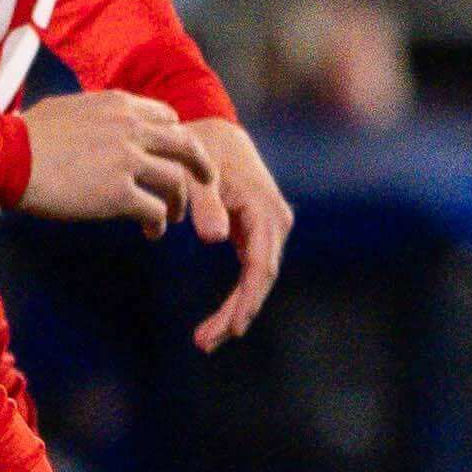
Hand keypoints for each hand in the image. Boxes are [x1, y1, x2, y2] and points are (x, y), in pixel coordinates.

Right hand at [15, 88, 215, 233]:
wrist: (6, 156)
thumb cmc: (25, 134)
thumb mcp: (69, 107)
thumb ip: (95, 114)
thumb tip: (97, 121)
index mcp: (120, 104)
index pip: (167, 117)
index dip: (175, 138)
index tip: (172, 155)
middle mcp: (132, 128)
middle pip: (186, 145)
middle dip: (201, 166)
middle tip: (205, 182)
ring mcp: (128, 161)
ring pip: (177, 181)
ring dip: (180, 201)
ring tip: (172, 217)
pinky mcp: (119, 194)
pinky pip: (155, 210)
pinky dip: (158, 222)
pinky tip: (151, 231)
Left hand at [180, 117, 295, 349]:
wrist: (212, 128)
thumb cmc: (201, 148)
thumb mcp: (197, 172)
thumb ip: (205, 203)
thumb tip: (216, 238)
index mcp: (265, 209)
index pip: (260, 265)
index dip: (246, 299)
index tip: (231, 328)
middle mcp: (274, 222)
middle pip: (260, 279)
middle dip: (236, 314)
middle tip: (205, 343)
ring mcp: (267, 229)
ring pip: (256, 280)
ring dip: (234, 311)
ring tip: (205, 340)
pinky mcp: (255, 233)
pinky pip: (250, 272)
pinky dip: (235, 297)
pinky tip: (217, 323)